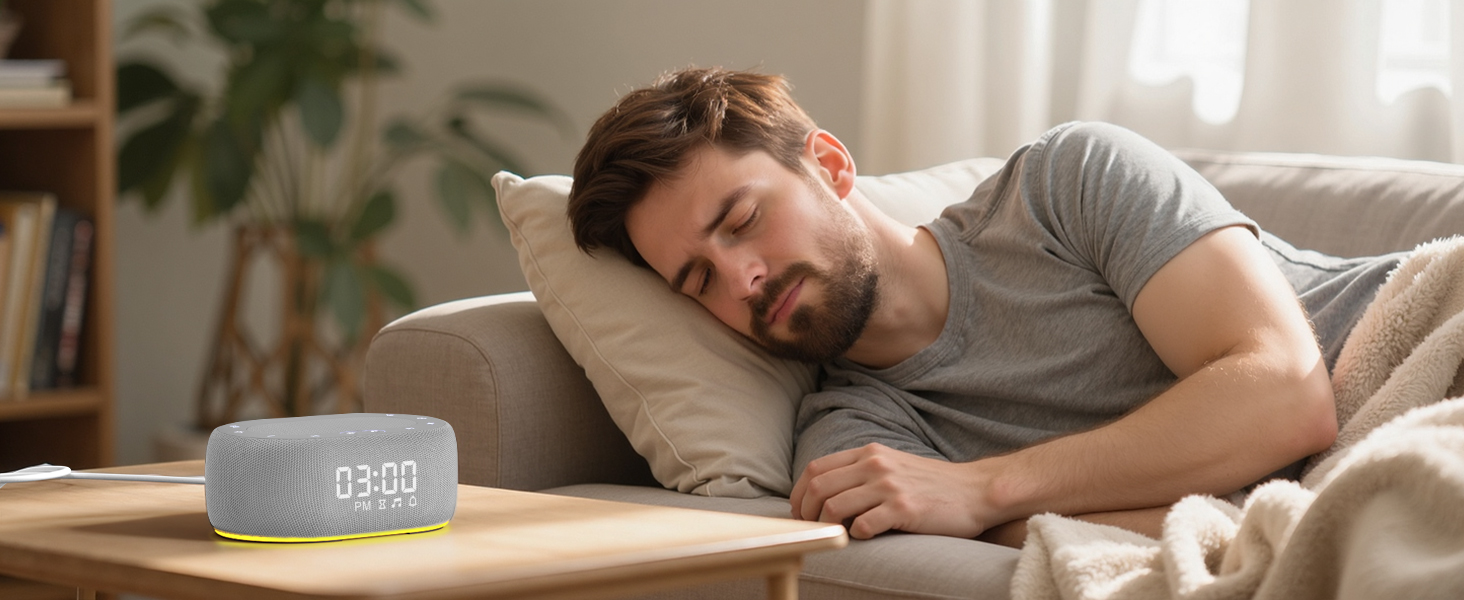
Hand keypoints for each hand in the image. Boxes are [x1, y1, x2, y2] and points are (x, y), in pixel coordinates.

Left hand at [789, 443, 996, 539]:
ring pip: (834, 507)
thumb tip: (823, 492)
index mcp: (869, 453)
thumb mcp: (892, 464)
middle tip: (810, 529)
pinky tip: (865, 537)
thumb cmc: (931, 484)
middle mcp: (875, 465)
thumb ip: (861, 471)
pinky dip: (855, 536)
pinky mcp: (904, 509)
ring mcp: (889, 486)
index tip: (800, 512)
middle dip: (805, 512)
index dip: (799, 493)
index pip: (816, 468)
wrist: (975, 491)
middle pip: (818, 487)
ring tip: (834, 535)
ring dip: (826, 526)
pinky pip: (862, 526)